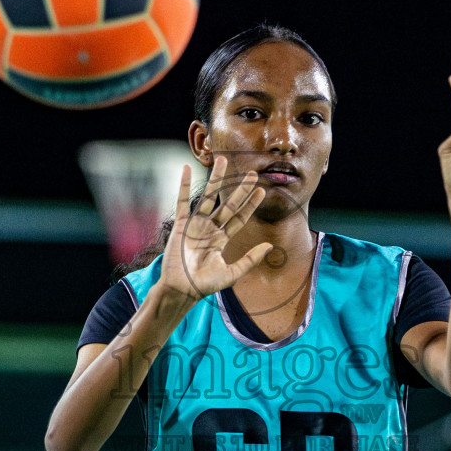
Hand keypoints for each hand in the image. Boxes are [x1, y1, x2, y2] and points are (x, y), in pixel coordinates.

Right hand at [154, 157, 272, 303]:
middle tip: (252, 173)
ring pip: (208, 196)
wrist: (181, 290)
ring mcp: (196, 224)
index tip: (262, 191)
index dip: (250, 204)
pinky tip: (186, 169)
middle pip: (228, 203)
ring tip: (222, 160)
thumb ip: (250, 259)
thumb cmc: (204, 285)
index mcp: (222, 239)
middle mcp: (210, 228)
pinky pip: (183, 201)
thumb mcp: (232, 273)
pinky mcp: (181, 224)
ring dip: (215, 179)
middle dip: (240, 189)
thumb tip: (270, 247)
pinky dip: (184, 185)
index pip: (240, 217)